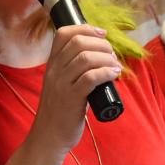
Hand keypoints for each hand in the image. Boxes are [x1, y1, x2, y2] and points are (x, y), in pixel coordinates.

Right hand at [30, 24, 120, 152]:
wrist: (49, 136)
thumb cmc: (60, 111)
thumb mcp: (61, 84)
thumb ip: (73, 70)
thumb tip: (99, 57)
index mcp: (52, 65)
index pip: (63, 34)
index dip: (85, 28)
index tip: (102, 34)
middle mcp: (54, 71)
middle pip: (78, 42)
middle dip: (101, 44)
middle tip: (112, 55)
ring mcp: (61, 84)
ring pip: (86, 58)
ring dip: (106, 58)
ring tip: (115, 65)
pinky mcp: (71, 99)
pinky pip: (91, 78)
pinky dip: (106, 72)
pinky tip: (114, 74)